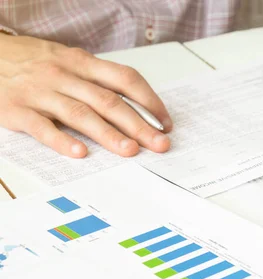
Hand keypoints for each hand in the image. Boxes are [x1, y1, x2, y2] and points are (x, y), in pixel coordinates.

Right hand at [0, 34, 171, 157]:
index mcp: (82, 63)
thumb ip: (98, 80)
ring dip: (108, 134)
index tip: (165, 123)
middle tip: (159, 144)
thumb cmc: (36, 62)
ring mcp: (40, 92)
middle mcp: (65, 75)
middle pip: (108, 101)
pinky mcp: (16, 109)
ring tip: (130, 151)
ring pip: (80, 114)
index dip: (149, 101)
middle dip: (138, 124)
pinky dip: (62, 140)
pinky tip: (80, 153)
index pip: (125, 79)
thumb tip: (137, 106)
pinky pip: (41, 127)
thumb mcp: (69, 62)